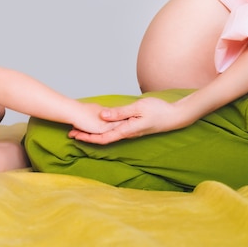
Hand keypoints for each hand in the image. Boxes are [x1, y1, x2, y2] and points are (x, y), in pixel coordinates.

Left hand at [68, 97, 186, 144]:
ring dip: (94, 134)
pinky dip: (105, 130)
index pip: (102, 138)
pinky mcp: (134, 127)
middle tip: (71, 134)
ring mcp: (130, 131)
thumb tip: (101, 116)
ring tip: (81, 130)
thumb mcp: (138, 108)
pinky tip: (100, 125)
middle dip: (87, 137)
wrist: (176, 117)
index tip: (74, 136)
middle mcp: (126, 133)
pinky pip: (116, 131)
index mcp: (126, 130)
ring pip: (109, 135)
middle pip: (102, 138)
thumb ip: (119, 112)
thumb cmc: (159, 111)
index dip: (87, 138)